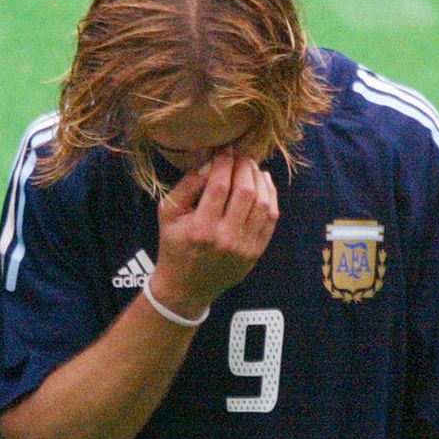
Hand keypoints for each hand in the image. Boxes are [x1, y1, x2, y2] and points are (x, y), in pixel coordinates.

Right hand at [152, 154, 278, 317]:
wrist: (185, 288)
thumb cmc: (174, 247)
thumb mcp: (167, 215)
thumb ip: (186, 187)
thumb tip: (210, 164)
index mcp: (200, 229)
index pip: (219, 186)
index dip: (224, 163)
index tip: (223, 151)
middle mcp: (225, 238)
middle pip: (245, 191)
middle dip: (244, 167)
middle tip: (239, 156)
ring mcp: (244, 247)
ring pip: (263, 202)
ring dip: (259, 178)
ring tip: (251, 167)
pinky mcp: (256, 252)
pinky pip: (271, 218)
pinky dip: (271, 195)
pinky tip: (263, 183)